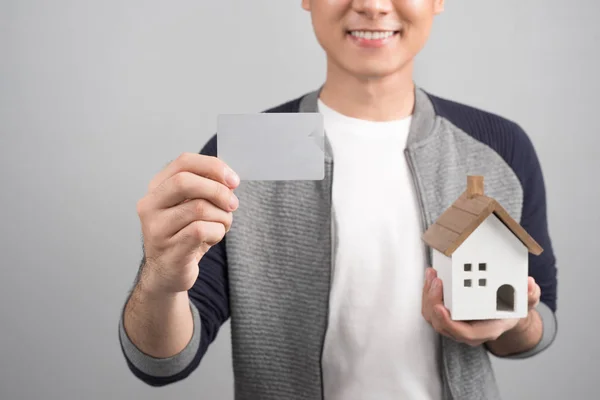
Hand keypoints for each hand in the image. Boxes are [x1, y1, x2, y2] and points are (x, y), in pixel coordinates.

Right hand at [136, 152, 239, 294]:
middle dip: (218, 190)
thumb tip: (230, 179)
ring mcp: (156, 228)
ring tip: (221, 226)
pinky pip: (202, 230)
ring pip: (198, 208)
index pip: (184, 162)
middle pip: (185, 182)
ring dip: (221, 216)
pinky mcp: (169, 249)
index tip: (233, 180)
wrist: (169, 273)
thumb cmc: (185, 235)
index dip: (213, 166)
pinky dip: (217, 232)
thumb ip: (208, 188)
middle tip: (233, 204)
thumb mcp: (194, 206)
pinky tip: (213, 238)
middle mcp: (150, 205)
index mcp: (157, 187)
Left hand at [422, 267, 540, 346]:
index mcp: (486, 330)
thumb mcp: (526, 301)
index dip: (449, 323)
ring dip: (428, 296)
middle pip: (441, 324)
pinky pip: (431, 308)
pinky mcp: (446, 314)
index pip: (463, 333)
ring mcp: (454, 324)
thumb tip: (530, 285)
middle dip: (434, 302)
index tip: (440, 308)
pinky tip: (431, 277)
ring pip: (432, 316)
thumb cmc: (511, 309)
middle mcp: (467, 330)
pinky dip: (428, 293)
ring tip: (432, 275)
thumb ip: (530, 295)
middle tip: (436, 282)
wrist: (503, 314)